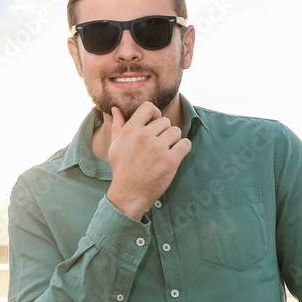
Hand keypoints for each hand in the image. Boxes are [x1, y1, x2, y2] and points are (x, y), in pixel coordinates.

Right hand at [104, 103, 190, 218]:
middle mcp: (144, 137)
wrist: (129, 194)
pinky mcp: (170, 160)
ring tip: (166, 151)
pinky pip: (185, 144)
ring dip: (174, 140)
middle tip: (159, 145)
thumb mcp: (115, 146)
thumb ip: (117, 125)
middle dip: (164, 131)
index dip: (155, 114)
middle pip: (165, 121)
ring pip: (176, 131)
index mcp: (131, 130)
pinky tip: (176, 155)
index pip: (148, 107)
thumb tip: (116, 109)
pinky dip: (183, 148)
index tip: (155, 124)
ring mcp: (158, 148)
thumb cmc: (122, 169)